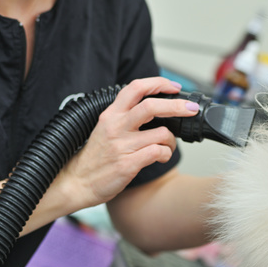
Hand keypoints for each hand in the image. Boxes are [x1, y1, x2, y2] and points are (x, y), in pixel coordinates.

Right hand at [58, 77, 198, 208]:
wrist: (77, 182)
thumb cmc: (95, 157)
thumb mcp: (105, 128)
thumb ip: (126, 116)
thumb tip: (156, 106)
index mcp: (111, 114)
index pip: (136, 87)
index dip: (158, 83)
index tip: (174, 87)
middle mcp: (116, 126)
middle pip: (151, 106)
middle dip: (177, 106)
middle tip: (190, 109)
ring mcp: (122, 146)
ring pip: (161, 133)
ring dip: (172, 140)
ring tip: (167, 145)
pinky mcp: (127, 164)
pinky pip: (158, 153)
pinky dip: (165, 154)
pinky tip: (160, 157)